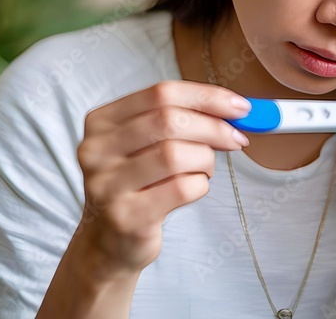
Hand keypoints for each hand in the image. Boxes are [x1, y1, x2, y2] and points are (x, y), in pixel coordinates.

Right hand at [74, 80, 250, 279]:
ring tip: (204, 169)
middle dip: (214, 127)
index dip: (206, 97)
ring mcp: (107, 184)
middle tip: (236, 138)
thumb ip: (181, 120)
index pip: (161, 93)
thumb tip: (234, 109)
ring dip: (205, 160)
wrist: (109, 241)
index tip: (238, 107)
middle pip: (169, 121)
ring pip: (175, 155)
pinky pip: (181, 189)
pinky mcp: (126, 216)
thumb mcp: (146, 145)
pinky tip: (193, 188)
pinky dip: (199, 185)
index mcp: (102, 121)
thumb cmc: (137, 185)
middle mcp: (96, 149)